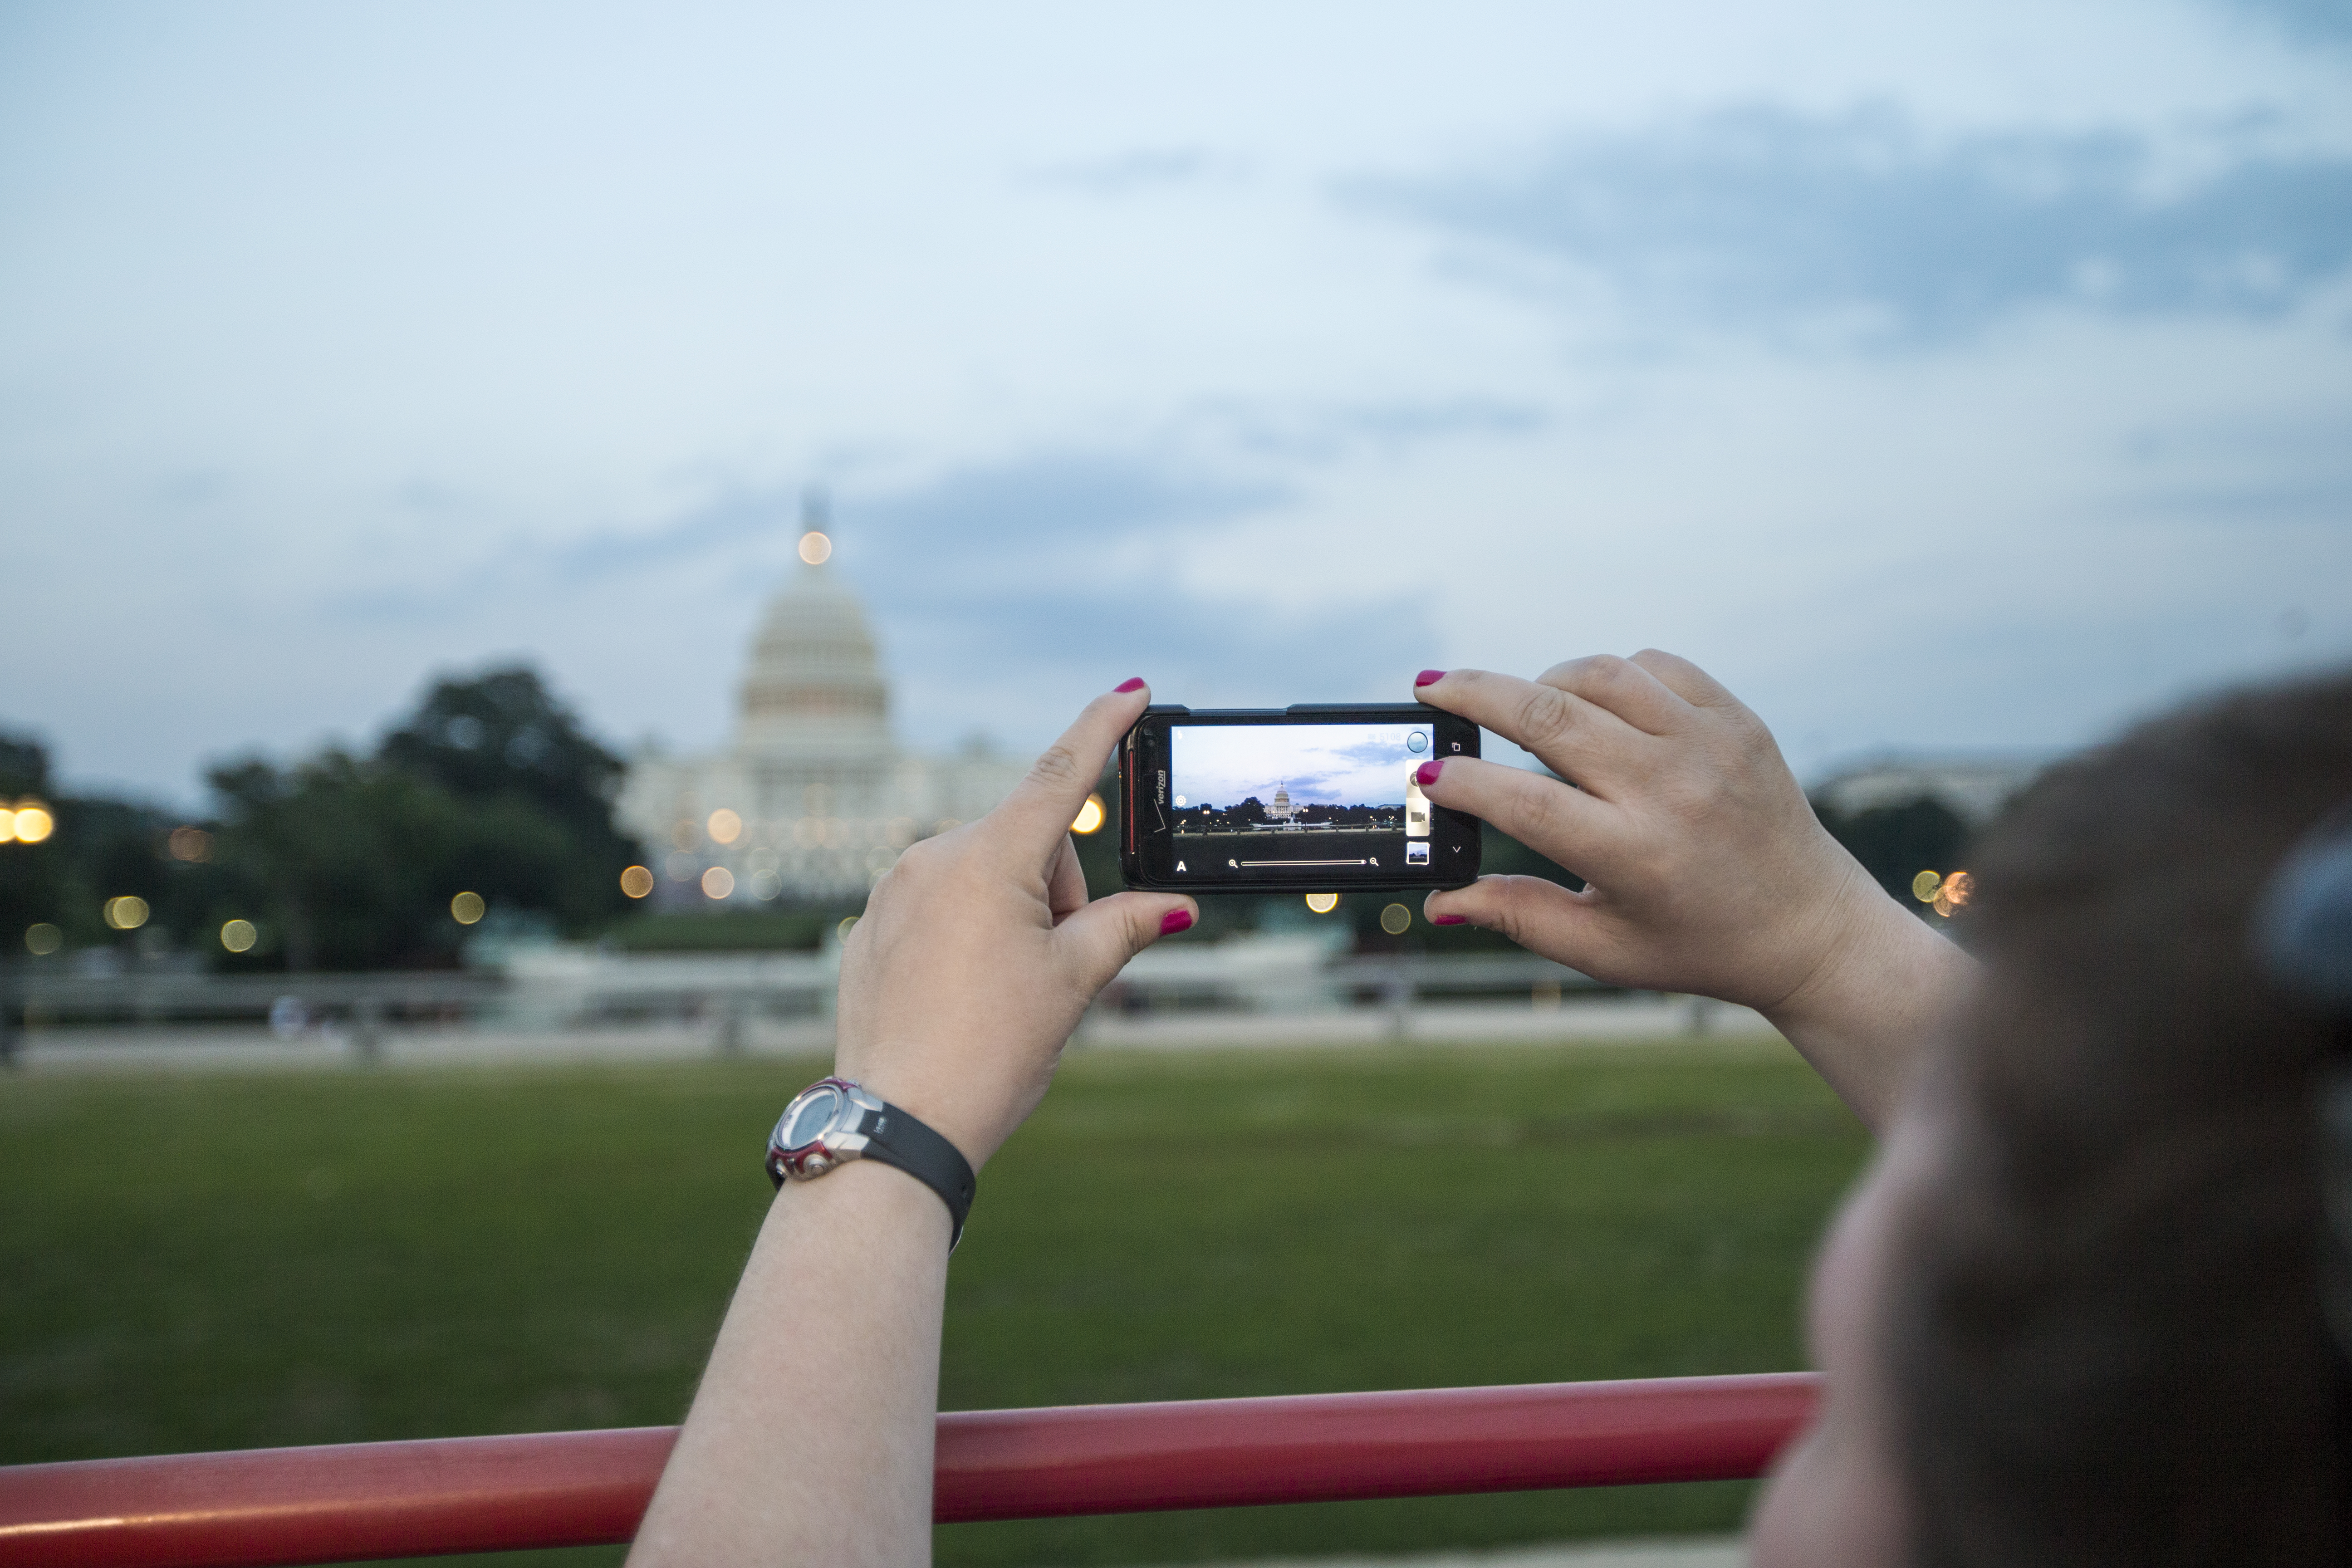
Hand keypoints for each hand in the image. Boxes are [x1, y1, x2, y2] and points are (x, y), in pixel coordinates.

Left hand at [832, 679, 1195, 1169]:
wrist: (898, 1121)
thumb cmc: (989, 1052)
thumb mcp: (1072, 984)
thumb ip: (1124, 927)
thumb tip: (1173, 906)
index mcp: (988, 858)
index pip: (1060, 773)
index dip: (1102, 728)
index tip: (1131, 688)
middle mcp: (932, 856)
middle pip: (1029, 845)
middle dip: (1059, 892)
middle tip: (1052, 969)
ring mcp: (894, 889)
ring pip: (984, 874)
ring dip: (1015, 913)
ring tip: (1004, 991)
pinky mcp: (872, 923)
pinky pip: (940, 904)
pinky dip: (969, 933)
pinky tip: (964, 995)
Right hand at [1414, 655, 1964, 1124]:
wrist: (1811, 928)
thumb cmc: (1698, 945)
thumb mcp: (1603, 948)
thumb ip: (1518, 916)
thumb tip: (1439, 900)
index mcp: (1635, 856)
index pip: (1524, 801)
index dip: (1463, 783)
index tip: (1426, 774)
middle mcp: (1673, 790)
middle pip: (1549, 716)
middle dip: (1474, 695)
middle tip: (1432, 688)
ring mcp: (1711, 745)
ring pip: (1599, 674)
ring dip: (1543, 682)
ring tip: (1517, 708)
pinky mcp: (1737, 720)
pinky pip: (1654, 666)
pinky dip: (1609, 677)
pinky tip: (1593, 707)